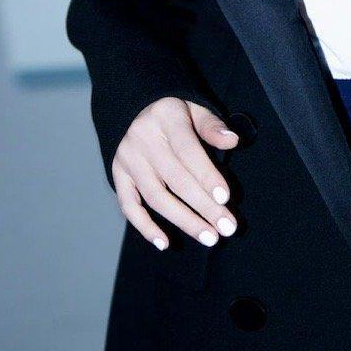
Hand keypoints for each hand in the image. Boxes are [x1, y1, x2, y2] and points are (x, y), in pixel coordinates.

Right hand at [111, 97, 240, 250]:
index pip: (188, 151)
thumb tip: (232, 141)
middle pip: (175, 180)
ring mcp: (128, 159)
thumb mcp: (194, 108)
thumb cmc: (174, 113)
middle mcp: (143, 140)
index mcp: (166, 118)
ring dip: (183, 221)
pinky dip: (145, 227)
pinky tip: (164, 243)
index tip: (225, 199)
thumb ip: (212, 126)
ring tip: (209, 237)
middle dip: (204, 207)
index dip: (206, 176)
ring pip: (156, 197)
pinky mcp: (118, 175)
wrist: (134, 107)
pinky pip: (129, 205)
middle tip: (227, 228)